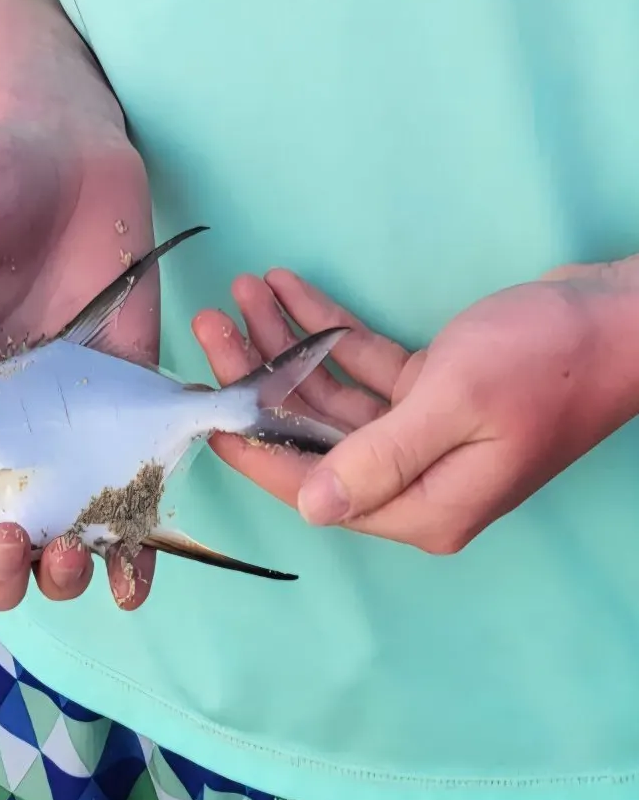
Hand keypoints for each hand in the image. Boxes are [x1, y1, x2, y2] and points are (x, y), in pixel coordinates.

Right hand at [0, 0, 156, 608]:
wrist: (65, 151)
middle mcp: (3, 428)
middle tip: (7, 548)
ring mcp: (67, 421)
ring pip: (61, 528)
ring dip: (62, 569)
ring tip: (70, 557)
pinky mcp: (125, 401)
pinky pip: (131, 486)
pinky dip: (134, 544)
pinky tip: (134, 573)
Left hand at [194, 261, 638, 553]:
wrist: (625, 317)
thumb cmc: (547, 362)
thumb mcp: (456, 404)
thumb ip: (377, 458)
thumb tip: (310, 509)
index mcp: (421, 505)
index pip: (312, 485)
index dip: (252, 445)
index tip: (204, 405)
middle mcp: (415, 481)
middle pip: (312, 433)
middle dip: (259, 374)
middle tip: (213, 320)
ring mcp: (423, 438)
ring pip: (332, 394)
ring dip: (288, 342)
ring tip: (244, 290)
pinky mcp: (433, 397)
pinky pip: (364, 367)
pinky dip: (329, 331)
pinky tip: (290, 290)